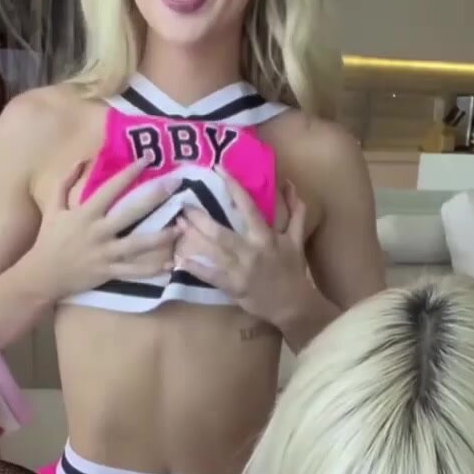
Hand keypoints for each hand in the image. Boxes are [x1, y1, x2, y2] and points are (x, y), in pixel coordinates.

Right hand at [27, 159, 179, 300]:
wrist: (42, 274)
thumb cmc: (48, 239)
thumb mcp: (53, 207)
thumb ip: (65, 182)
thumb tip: (81, 160)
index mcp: (86, 213)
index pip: (111, 188)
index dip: (129, 172)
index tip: (148, 158)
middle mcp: (98, 231)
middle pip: (131, 211)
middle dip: (154, 197)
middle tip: (176, 184)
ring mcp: (105, 253)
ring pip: (138, 244)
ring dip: (161, 236)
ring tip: (181, 227)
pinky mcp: (109, 271)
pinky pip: (134, 270)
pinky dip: (152, 269)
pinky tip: (170, 264)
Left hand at [175, 176, 309, 325]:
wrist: (293, 304)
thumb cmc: (293, 269)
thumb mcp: (296, 238)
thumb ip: (295, 210)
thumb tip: (290, 184)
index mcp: (265, 236)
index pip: (247, 206)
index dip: (233, 186)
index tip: (217, 169)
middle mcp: (251, 250)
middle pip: (221, 231)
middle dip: (200, 218)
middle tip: (182, 205)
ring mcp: (241, 270)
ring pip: (213, 251)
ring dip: (193, 239)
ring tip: (176, 226)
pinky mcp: (233, 287)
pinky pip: (211, 276)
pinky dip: (195, 268)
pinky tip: (178, 260)